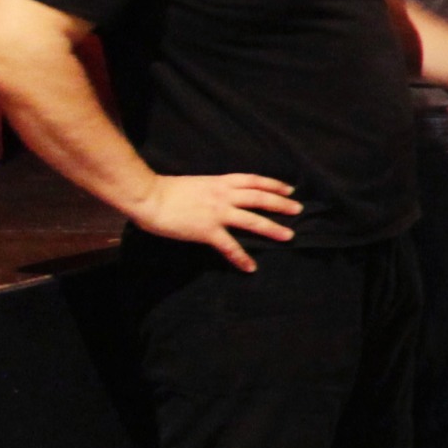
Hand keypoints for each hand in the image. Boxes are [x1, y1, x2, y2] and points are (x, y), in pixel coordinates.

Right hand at [131, 172, 300, 270]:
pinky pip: (229, 246)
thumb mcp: (197, 183)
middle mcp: (224, 195)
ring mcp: (217, 213)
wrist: (148, 196)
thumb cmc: (166, 189)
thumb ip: (212, 190)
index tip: (289, 189)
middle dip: (282, 204)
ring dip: (272, 228)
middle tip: (299, 210)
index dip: (273, 184)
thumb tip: (221, 196)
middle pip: (260, 198)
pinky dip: (241, 257)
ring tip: (289, 236)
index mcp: (220, 182)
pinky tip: (251, 267)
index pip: (253, 180)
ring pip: (253, 220)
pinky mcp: (207, 230)